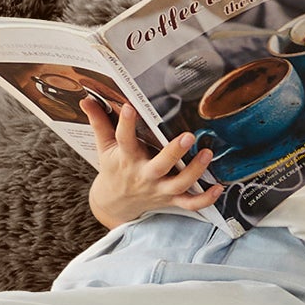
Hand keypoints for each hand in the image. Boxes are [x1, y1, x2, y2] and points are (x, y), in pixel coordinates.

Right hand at [80, 94, 223, 227]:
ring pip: (179, 184)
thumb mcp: (104, 147)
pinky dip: (205, 199)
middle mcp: (144, 175)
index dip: (125, 124)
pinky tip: (218, 188)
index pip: (123, 139)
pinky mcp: (171, 200)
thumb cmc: (113, 169)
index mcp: (126, 159)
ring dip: (195, 171)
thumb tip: (86, 100)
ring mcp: (159, 189)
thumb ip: (99, 122)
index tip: (129, 107)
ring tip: (207, 153)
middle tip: (187, 136)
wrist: (115, 203)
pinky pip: (190, 204)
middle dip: (173, 153)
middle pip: (159, 166)